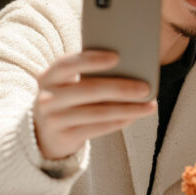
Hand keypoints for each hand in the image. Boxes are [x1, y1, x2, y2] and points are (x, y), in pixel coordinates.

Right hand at [32, 50, 155, 160]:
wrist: (45, 131)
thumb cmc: (69, 94)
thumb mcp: (70, 81)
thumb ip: (90, 70)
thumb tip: (131, 63)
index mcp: (50, 76)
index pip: (68, 64)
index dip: (92, 60)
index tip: (117, 56)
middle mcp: (47, 98)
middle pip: (88, 90)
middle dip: (120, 88)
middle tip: (145, 87)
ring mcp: (53, 120)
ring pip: (97, 112)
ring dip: (127, 108)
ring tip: (150, 105)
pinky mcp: (64, 137)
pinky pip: (97, 128)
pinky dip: (119, 121)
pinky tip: (136, 115)